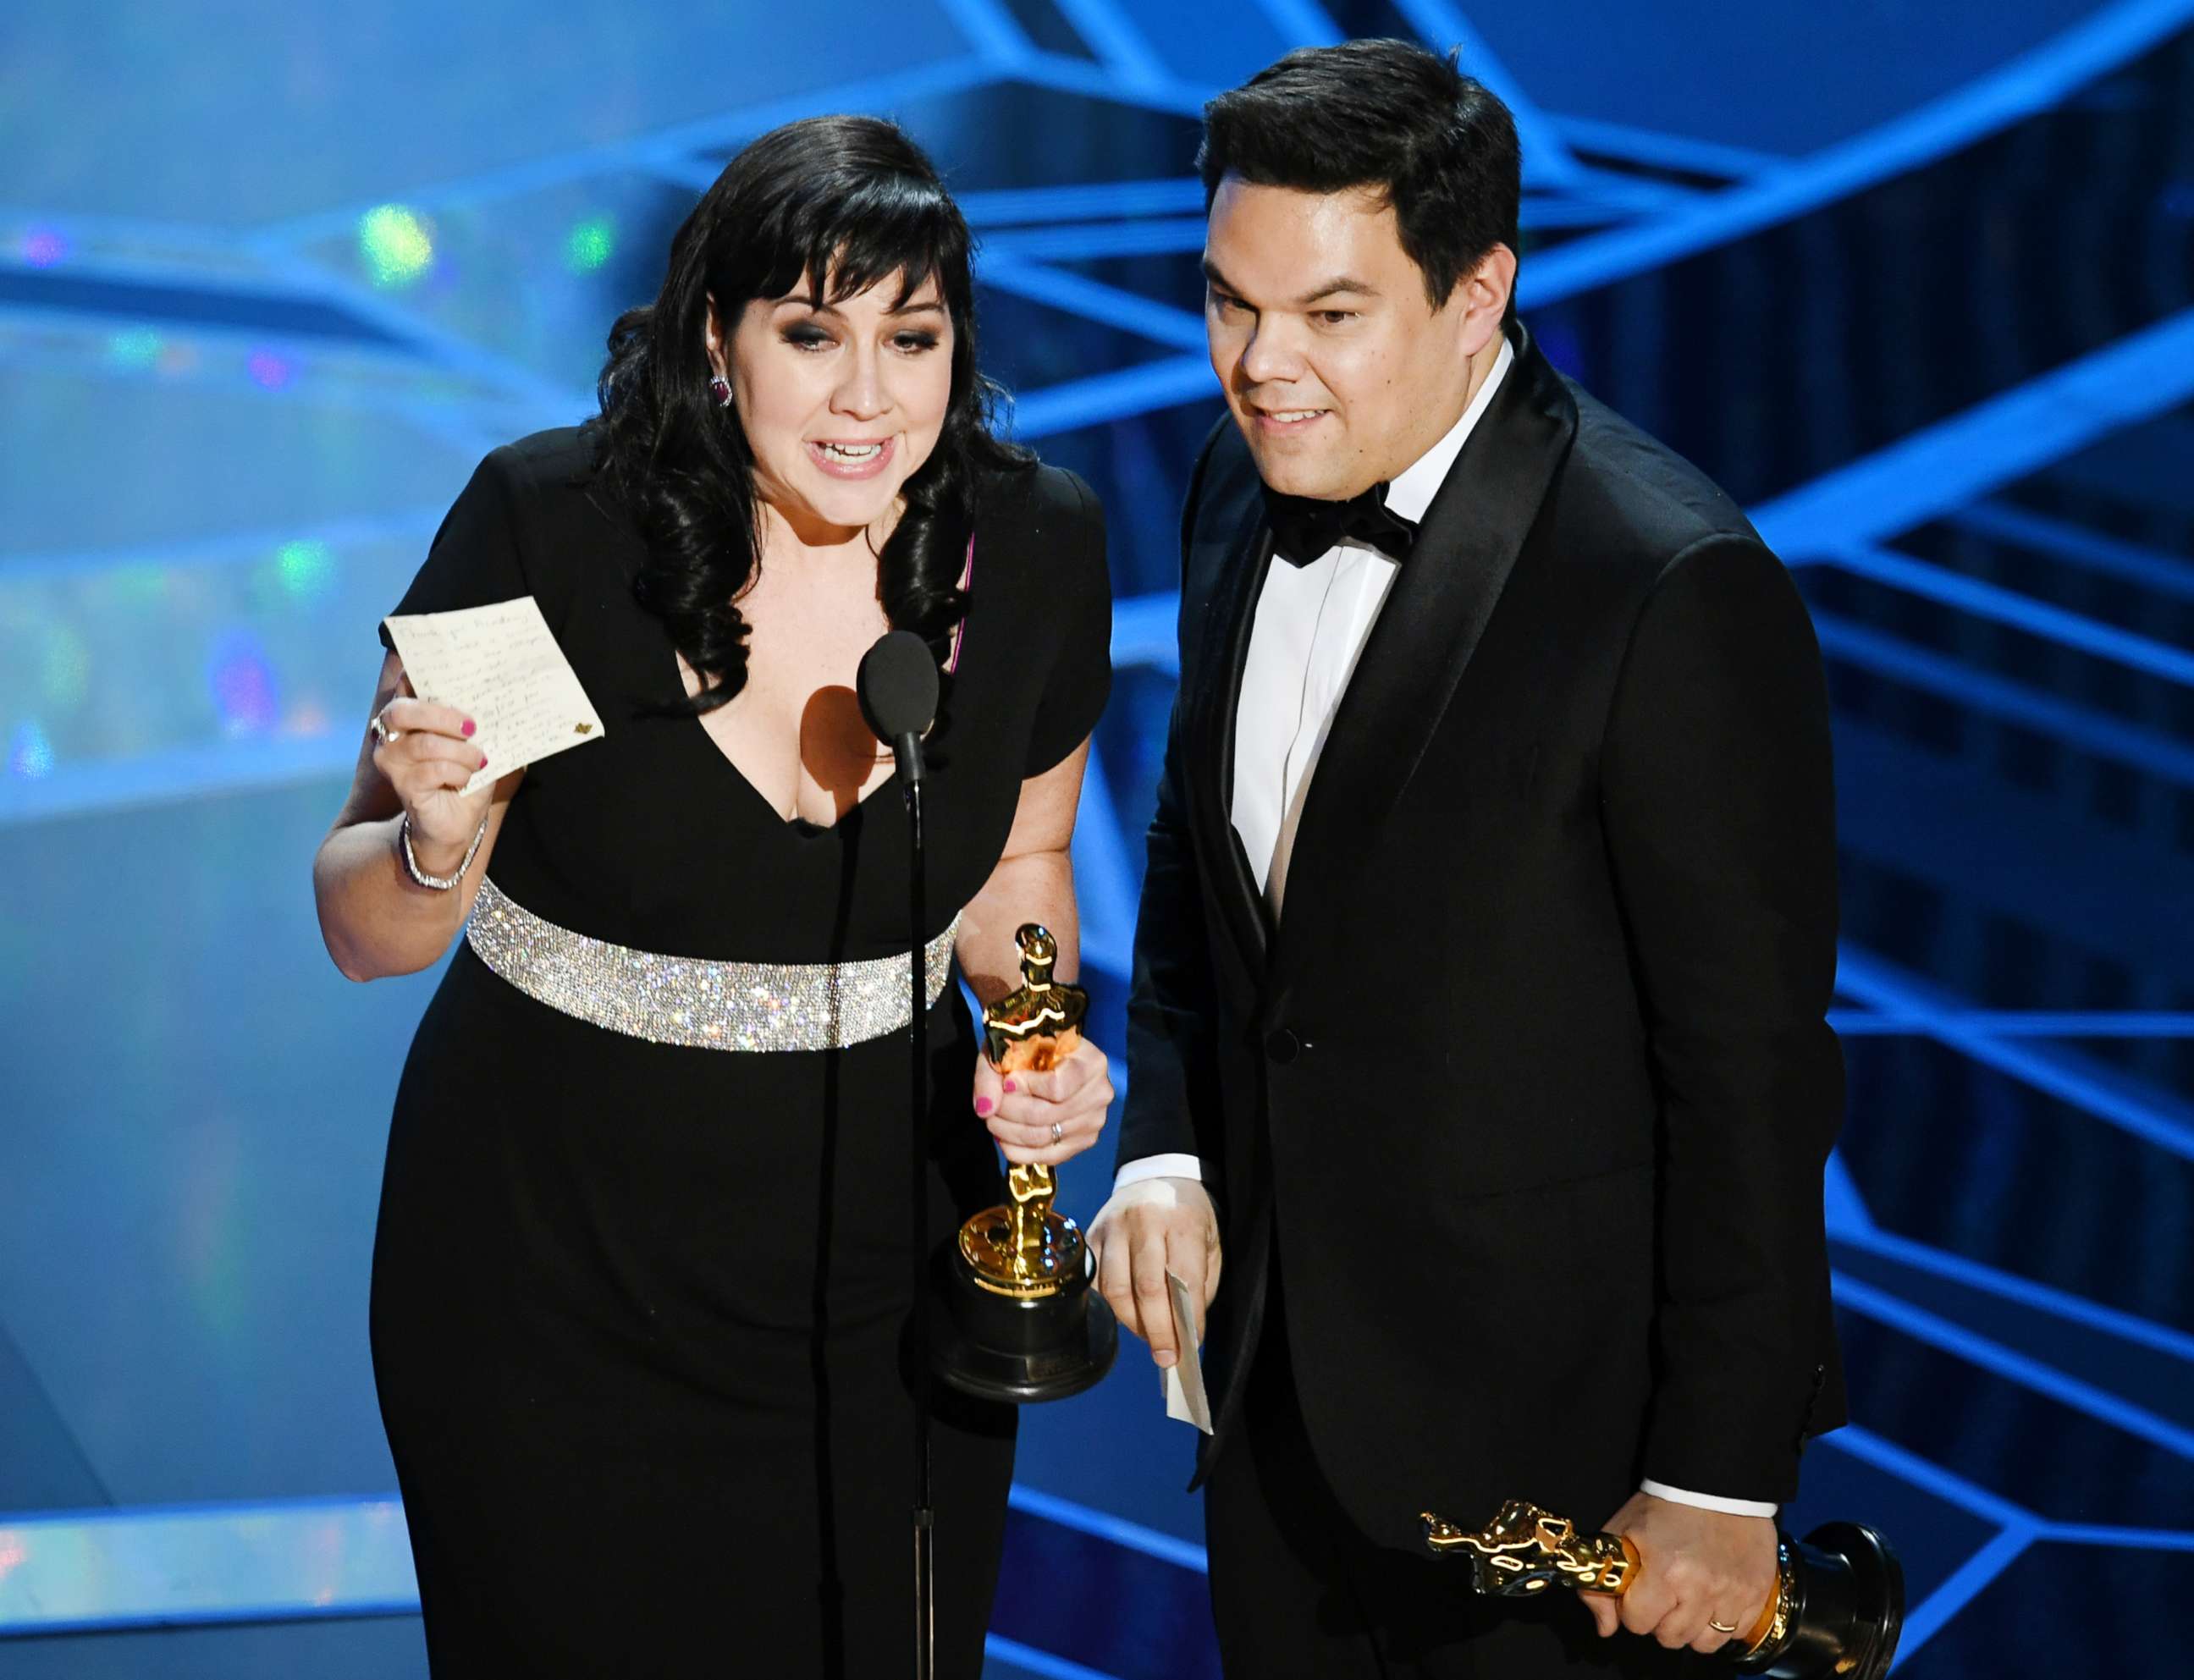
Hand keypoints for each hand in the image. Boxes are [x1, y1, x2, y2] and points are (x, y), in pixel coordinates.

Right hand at [370, 677, 491, 868]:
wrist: (458, 821)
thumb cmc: (465, 774)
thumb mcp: (473, 741)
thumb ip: (472, 717)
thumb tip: (493, 693)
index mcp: (408, 715)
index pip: (405, 684)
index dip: (422, 676)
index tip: (452, 677)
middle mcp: (390, 734)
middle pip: (403, 710)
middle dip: (442, 715)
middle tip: (471, 727)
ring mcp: (391, 760)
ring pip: (425, 743)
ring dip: (461, 752)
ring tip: (478, 760)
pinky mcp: (402, 785)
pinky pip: (432, 770)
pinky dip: (458, 772)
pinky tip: (466, 778)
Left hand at [973, 1039, 1112, 1167]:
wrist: (1052, 1058)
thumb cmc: (1032, 1049)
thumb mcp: (1007, 1049)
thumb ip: (991, 1075)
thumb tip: (985, 1109)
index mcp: (1091, 1062)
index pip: (1056, 1087)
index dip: (1025, 1088)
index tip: (1007, 1082)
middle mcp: (1100, 1093)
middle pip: (1045, 1116)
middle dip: (1008, 1113)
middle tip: (991, 1107)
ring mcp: (1094, 1121)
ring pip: (1043, 1138)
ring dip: (1008, 1133)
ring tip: (994, 1120)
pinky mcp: (1084, 1142)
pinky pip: (1048, 1157)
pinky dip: (1019, 1151)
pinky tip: (1004, 1139)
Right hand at [1088, 1177, 1218, 1369]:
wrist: (1158, 1175)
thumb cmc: (1189, 1216)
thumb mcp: (1209, 1243)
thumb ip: (1200, 1284)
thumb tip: (1185, 1330)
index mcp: (1181, 1220)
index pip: (1183, 1279)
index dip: (1187, 1319)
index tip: (1192, 1345)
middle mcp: (1144, 1221)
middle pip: (1146, 1289)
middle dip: (1158, 1331)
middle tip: (1167, 1357)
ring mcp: (1112, 1227)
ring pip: (1115, 1289)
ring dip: (1132, 1323)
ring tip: (1149, 1336)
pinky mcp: (1092, 1236)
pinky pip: (1097, 1281)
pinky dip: (1111, 1305)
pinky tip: (1128, 1312)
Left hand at [1583, 1491, 1777, 1653]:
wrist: (1715, 1484)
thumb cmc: (1664, 1507)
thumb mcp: (1620, 1533)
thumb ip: (1602, 1584)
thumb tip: (1605, 1628)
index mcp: (1664, 1571)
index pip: (1637, 1623)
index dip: (1632, 1608)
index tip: (1638, 1590)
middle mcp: (1701, 1588)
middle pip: (1670, 1637)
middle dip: (1660, 1620)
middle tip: (1663, 1594)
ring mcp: (1732, 1594)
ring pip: (1704, 1643)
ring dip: (1691, 1626)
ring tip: (1688, 1599)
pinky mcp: (1756, 1594)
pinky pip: (1735, 1634)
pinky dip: (1721, 1623)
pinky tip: (1713, 1600)